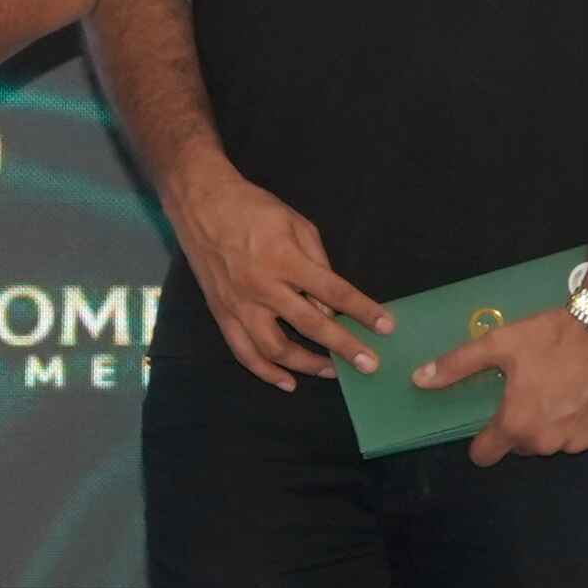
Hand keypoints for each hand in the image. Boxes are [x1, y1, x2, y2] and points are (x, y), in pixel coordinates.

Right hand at [159, 164, 385, 388]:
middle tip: (369, 364)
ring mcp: (239, 305)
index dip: (362, 310)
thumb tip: (330, 301)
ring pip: (275, 348)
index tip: (386, 326)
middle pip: (310, 325)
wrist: (201, 205)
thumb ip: (318, 261)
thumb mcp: (295, 222)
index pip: (333, 291)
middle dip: (343, 347)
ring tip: (331, 372)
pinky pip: (243, 352)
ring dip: (307, 365)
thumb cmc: (253, 209)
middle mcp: (263, 287)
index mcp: (285, 259)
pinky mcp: (222, 314)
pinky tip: (287, 382)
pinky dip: (265, 372)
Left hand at [415, 301, 587, 464]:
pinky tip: (584, 394)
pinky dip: (581, 421)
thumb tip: (419, 379)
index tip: (490, 422)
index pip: (485, 455)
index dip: (483, 441)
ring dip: (553, 423)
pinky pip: (584, 436)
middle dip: (522, 424)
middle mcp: (546, 442)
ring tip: (560, 388)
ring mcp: (579, 442)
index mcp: (516, 425)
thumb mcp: (499, 344)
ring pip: (554, 441)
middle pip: (522, 445)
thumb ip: (457, 365)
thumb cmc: (552, 337)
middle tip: (531, 390)